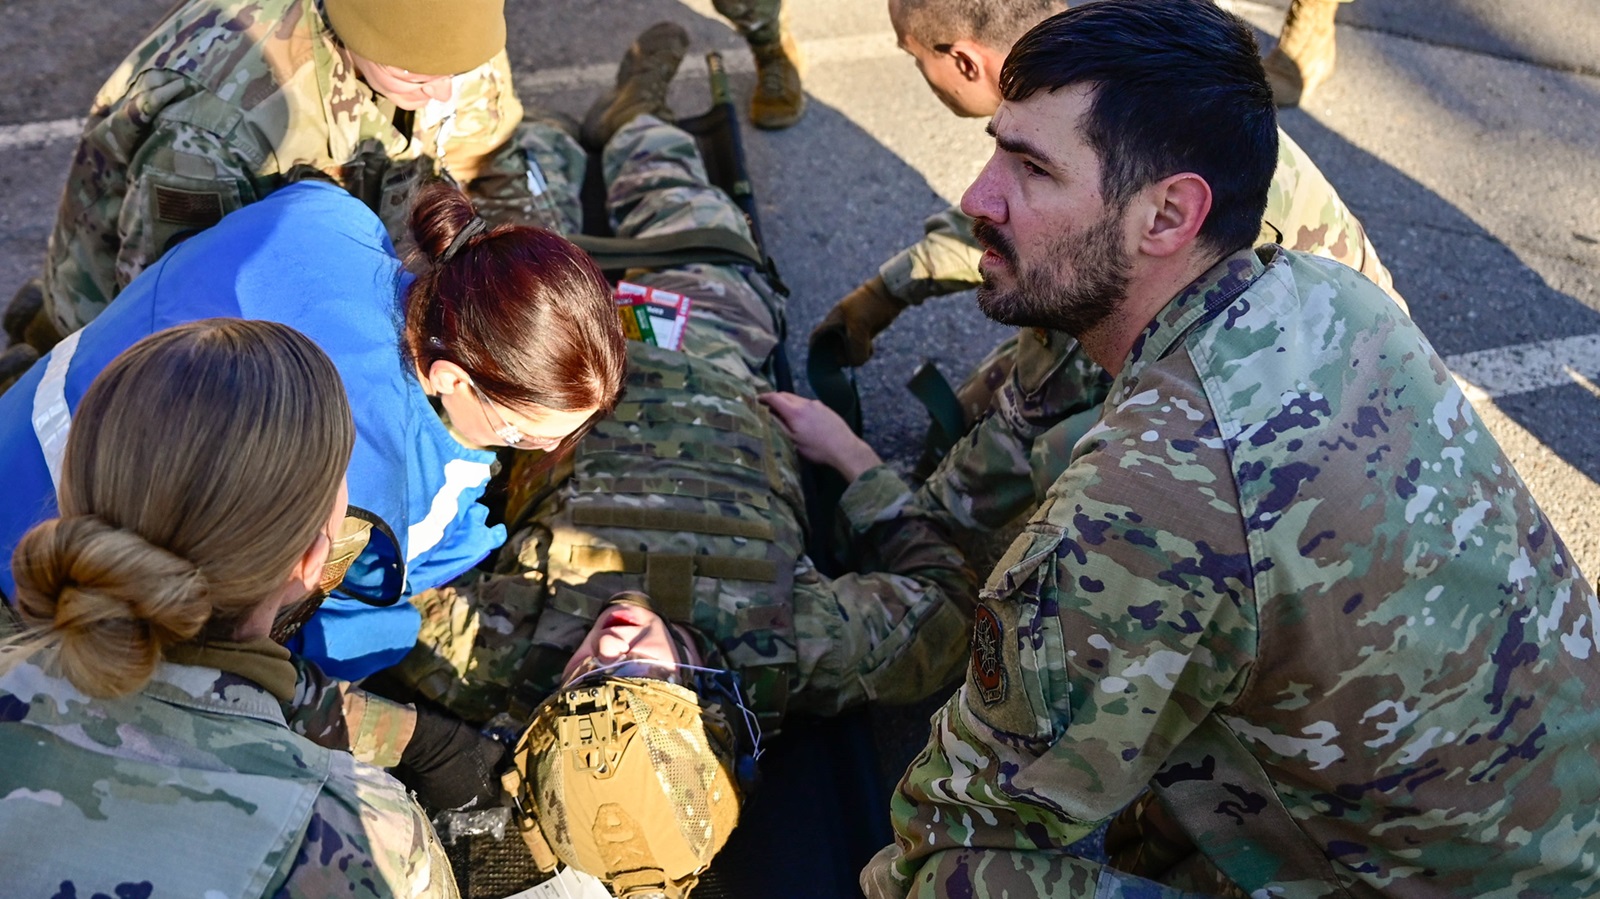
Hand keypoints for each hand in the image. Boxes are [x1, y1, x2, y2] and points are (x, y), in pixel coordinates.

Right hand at [395, 706, 509, 812]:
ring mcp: (449, 804)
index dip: (509, 788)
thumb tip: (508, 766)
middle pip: (485, 800)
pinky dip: (456, 787)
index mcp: (484, 797)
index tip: (508, 777)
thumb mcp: (493, 748)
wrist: (429, 742)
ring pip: (468, 798)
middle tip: (490, 771)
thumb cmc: (463, 745)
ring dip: (472, 788)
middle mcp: (467, 806)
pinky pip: (451, 795)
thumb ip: (504, 761)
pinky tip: (455, 773)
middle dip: (490, 787)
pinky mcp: (434, 798)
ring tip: (471, 771)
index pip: (505, 799)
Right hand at [759, 391, 882, 481]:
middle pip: (785, 395)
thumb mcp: (793, 442)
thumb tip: (767, 415)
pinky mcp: (825, 407)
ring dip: (788, 403)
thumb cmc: (817, 449)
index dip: (763, 397)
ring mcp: (817, 404)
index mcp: (795, 411)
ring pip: (797, 399)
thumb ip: (779, 426)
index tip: (756, 400)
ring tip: (784, 415)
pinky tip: (801, 419)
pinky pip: (807, 404)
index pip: (775, 397)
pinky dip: (799, 407)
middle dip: (775, 399)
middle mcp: (805, 403)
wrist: (845, 448)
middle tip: (767, 407)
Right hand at [808, 276, 907, 366]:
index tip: (823, 363)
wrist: (889, 294)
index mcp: (832, 321)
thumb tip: (855, 364)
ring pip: (847, 350)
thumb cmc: (869, 305)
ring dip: (855, 355)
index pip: (816, 337)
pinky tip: (871, 347)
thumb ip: (855, 346)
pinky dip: (863, 351)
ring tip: (866, 349)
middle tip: (851, 359)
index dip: (816, 350)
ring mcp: (851, 330)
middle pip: (832, 349)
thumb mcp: (859, 326)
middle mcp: (839, 327)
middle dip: (841, 356)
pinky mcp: (863, 333)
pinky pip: (858, 348)